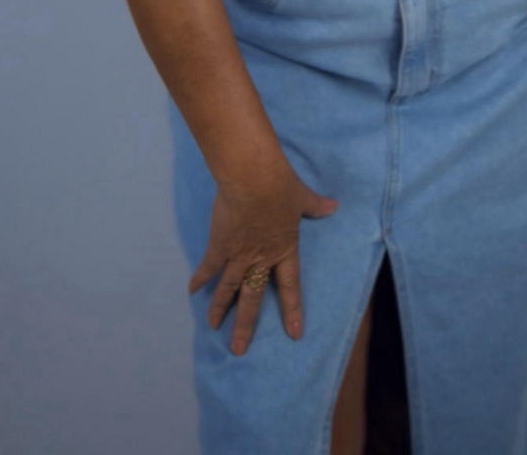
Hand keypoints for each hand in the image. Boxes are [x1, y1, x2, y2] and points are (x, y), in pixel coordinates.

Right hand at [187, 156, 338, 355]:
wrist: (253, 177)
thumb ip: (316, 206)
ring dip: (220, 309)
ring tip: (213, 328)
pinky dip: (200, 278)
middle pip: (253, 298)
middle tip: (239, 349)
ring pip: (228, 288)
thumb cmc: (281, 185)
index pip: (290, 286)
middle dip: (245, 326)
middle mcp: (261, 258)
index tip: (294, 333)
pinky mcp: (220, 244)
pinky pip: (209, 266)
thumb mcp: (303, 197)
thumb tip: (334, 205)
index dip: (292, 310)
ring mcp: (238, 254)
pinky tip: (192, 291)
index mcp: (284, 249)